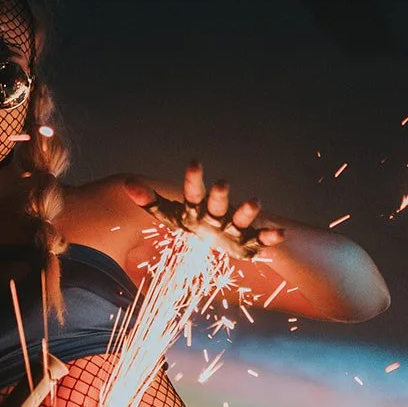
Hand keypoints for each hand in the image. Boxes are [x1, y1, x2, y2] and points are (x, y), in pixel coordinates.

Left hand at [123, 163, 284, 259]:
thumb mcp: (173, 216)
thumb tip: (126, 183)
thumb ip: (151, 202)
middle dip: (221, 195)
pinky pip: (261, 240)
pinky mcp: (248, 243)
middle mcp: (218, 215)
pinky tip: (280, 235)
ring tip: (256, 202)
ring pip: (241, 219)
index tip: (195, 162)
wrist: (225, 240)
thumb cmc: (197, 225)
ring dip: (248, 211)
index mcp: (199, 209)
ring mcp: (235, 228)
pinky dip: (271, 238)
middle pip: (219, 204)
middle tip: (223, 182)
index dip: (194, 180)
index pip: (193, 193)